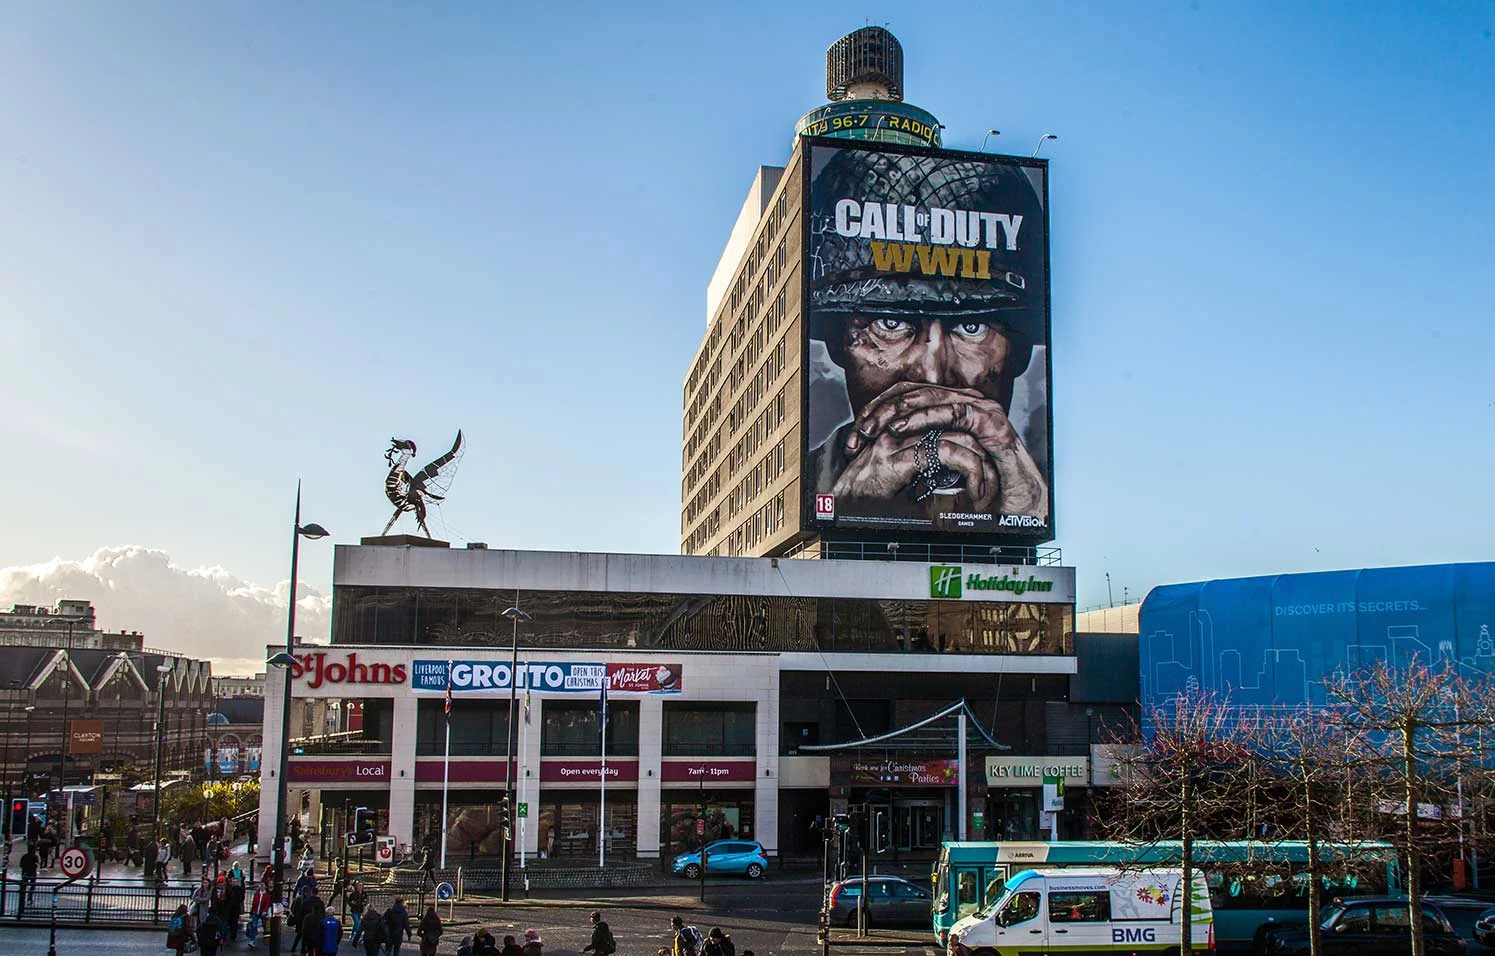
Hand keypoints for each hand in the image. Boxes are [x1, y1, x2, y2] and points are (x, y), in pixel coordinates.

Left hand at [844, 382, 1047, 515]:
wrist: (1013, 498)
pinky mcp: (988, 418)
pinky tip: (901, 428)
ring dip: (896, 411)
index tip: (856, 429)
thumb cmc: (976, 483)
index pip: (905, 393)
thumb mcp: (934, 461)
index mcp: (948, 404)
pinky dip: (922, 418)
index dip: (878, 407)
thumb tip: (876, 446)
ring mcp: (977, 405)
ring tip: (874, 427)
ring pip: (927, 396)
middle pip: (912, 390)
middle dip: (881, 408)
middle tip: (860, 429)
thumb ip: (913, 447)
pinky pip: (950, 411)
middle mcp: (962, 398)